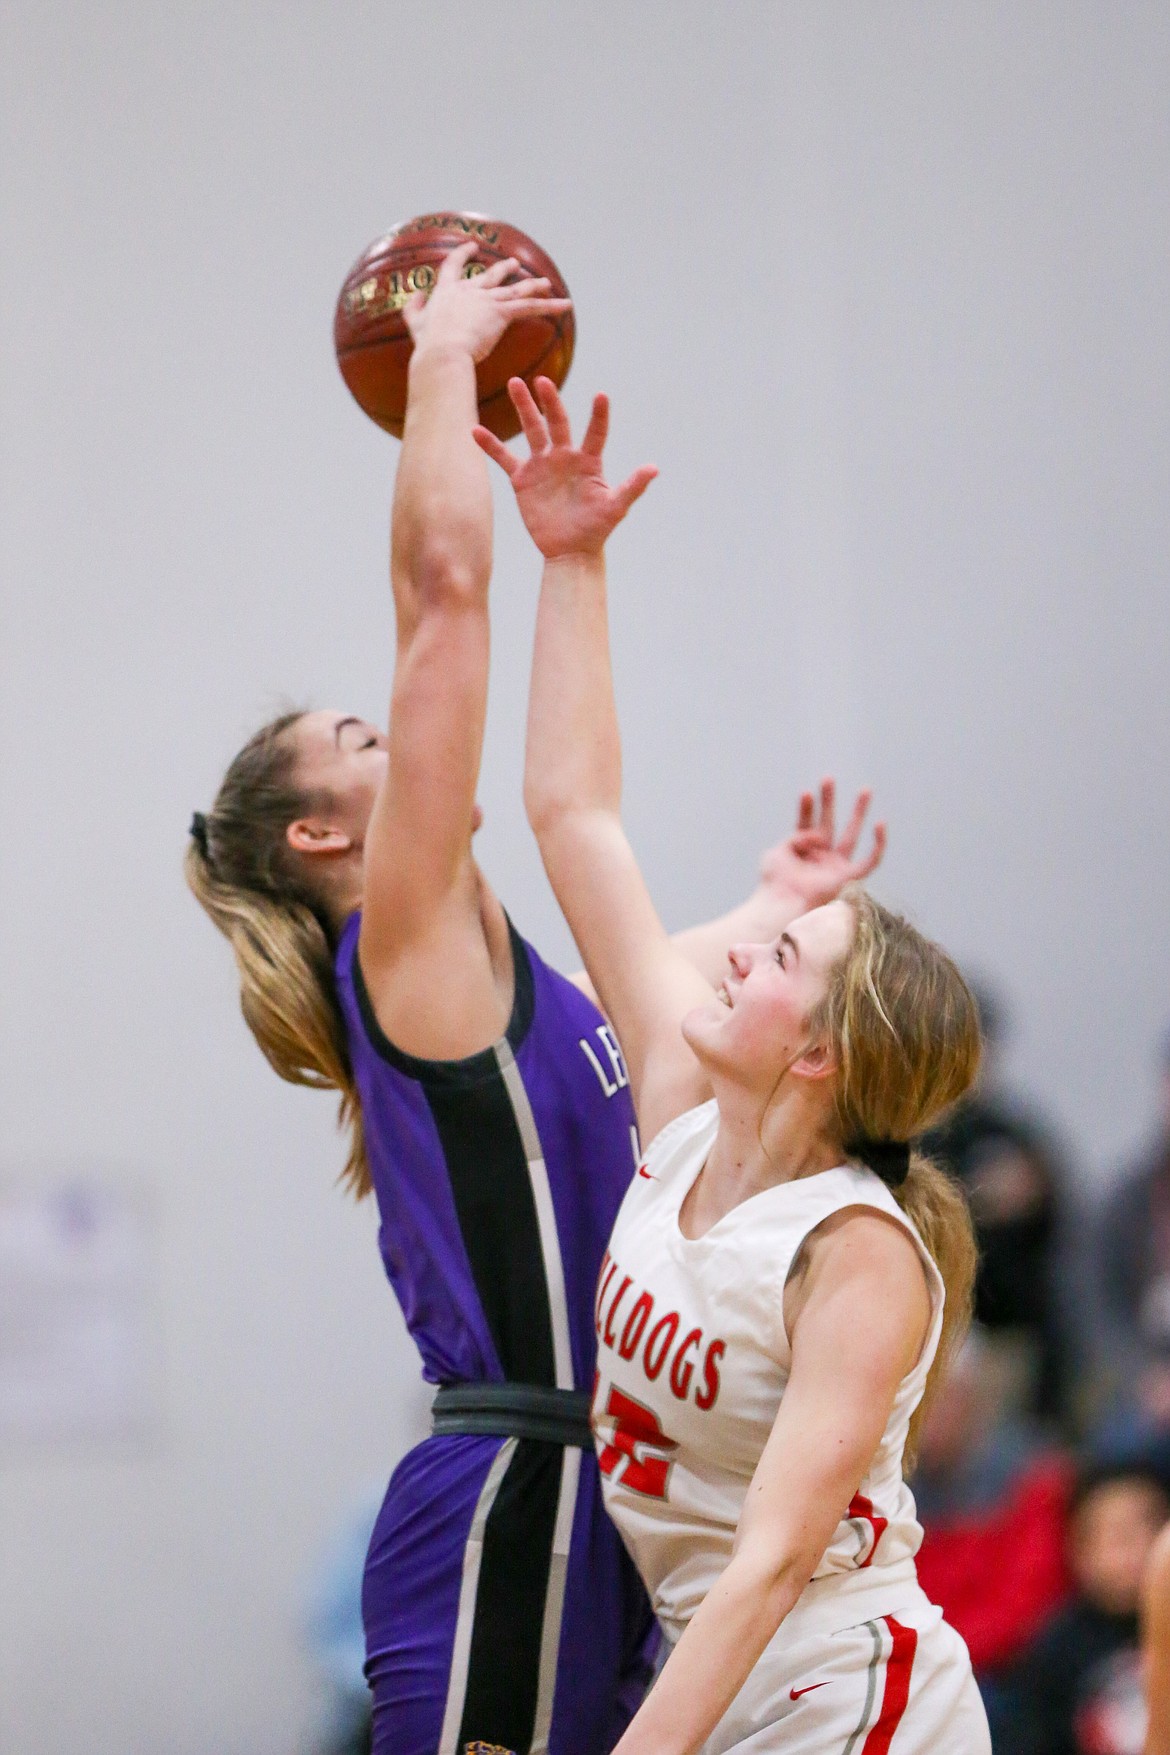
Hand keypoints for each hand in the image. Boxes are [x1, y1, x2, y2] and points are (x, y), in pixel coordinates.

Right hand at [403, 242, 571, 364]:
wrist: (442, 352)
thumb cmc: (428, 344)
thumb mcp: (415, 324)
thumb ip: (415, 309)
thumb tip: (417, 298)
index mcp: (447, 292)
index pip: (454, 266)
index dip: (462, 255)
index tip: (470, 247)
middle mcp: (469, 290)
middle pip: (492, 276)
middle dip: (504, 269)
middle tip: (513, 264)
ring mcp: (487, 300)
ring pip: (516, 290)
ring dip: (532, 286)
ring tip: (545, 283)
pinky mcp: (501, 313)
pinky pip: (531, 308)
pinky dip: (551, 306)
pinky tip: (566, 305)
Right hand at [473, 376, 656, 557]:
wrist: (570, 550)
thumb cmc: (596, 529)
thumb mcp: (615, 508)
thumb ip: (632, 487)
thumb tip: (654, 469)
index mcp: (589, 461)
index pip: (595, 432)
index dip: (599, 415)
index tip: (602, 396)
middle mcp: (565, 456)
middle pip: (557, 422)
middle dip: (550, 402)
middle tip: (542, 382)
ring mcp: (543, 465)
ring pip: (532, 430)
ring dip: (523, 408)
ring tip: (514, 383)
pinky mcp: (523, 479)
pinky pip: (505, 458)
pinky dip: (491, 445)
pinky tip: (475, 430)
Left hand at [757, 779, 886, 910]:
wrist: (781, 903)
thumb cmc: (774, 882)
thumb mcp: (778, 852)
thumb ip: (795, 837)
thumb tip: (815, 834)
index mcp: (802, 852)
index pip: (807, 822)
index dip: (807, 808)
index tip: (806, 793)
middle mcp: (820, 857)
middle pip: (829, 822)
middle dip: (830, 800)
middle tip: (829, 777)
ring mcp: (835, 866)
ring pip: (852, 834)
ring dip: (858, 812)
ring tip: (865, 789)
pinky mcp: (849, 878)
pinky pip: (870, 861)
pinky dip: (879, 844)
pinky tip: (880, 824)